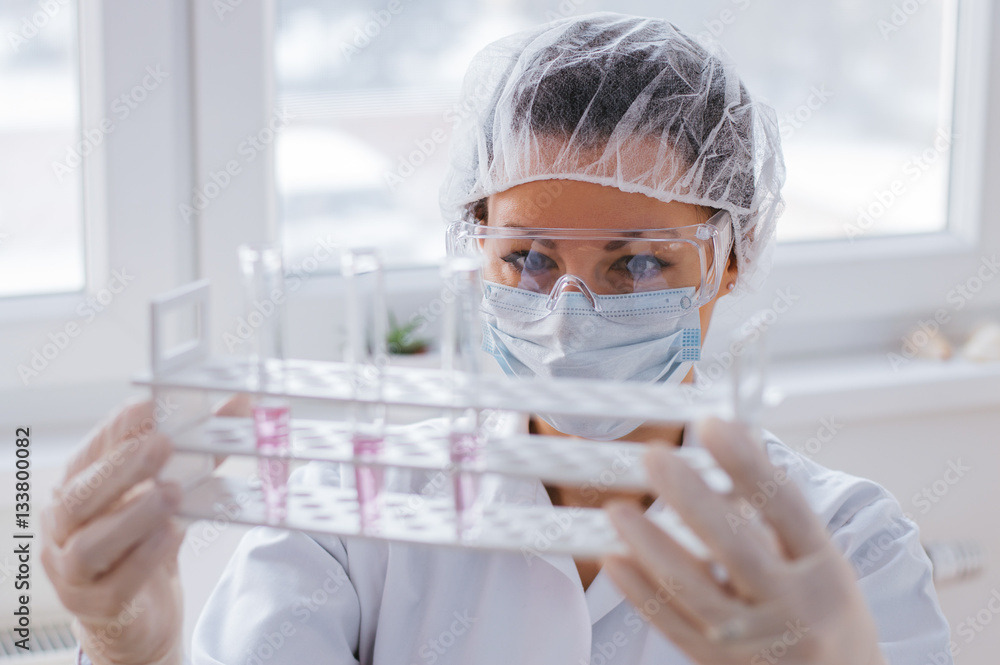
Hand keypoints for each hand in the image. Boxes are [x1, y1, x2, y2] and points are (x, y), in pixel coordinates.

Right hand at [40, 395, 248, 664]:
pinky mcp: (97, 609)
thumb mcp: (173, 491)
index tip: (151, 406)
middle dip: (122, 468)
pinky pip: (115, 586)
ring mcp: (72, 573)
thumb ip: (202, 451)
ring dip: (132, 516)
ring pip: (88, 544)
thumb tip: (240, 403)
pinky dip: (144, 559)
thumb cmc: (147, 543)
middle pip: (79, 496)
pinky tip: (171, 536)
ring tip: (171, 494)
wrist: (139, 614)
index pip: (92, 452)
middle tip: (162, 444)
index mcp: (78, 489)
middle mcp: (64, 528)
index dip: (119, 429)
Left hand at [603, 418, 886, 664]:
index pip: (785, 507)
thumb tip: (736, 442)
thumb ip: (778, 512)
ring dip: (651, 546)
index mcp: (825, 570)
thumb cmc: (826, 611)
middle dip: (691, 499)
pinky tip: (616, 559)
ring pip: (694, 590)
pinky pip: (674, 626)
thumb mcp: (821, 560)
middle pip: (736, 548)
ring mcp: (757, 642)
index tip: (712, 424)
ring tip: (618, 509)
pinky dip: (641, 592)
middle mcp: (796, 607)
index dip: (747, 463)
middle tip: (654, 458)